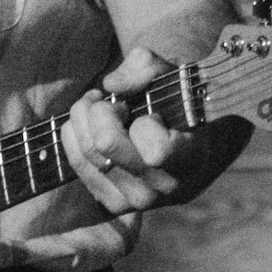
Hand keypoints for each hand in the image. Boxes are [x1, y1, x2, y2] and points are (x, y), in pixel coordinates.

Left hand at [61, 47, 186, 213]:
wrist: (196, 142)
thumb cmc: (183, 102)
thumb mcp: (174, 75)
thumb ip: (146, 68)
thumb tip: (110, 86)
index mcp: (190, 162)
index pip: (156, 151)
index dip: (145, 122)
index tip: (152, 113)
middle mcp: (163, 188)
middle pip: (104, 145)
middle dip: (101, 111)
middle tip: (116, 104)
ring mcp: (138, 201)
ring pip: (85, 154)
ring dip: (83, 119)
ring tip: (100, 108)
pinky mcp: (114, 203)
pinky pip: (76, 164)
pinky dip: (75, 137)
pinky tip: (92, 127)